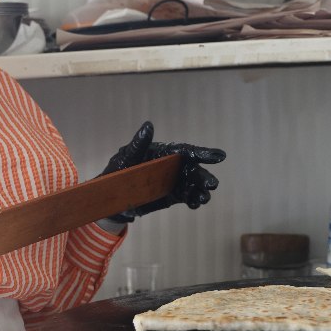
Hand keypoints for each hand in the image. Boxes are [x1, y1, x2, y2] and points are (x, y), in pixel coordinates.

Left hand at [100, 121, 225, 223]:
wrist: (111, 197)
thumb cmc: (117, 170)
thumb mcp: (126, 157)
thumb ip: (138, 145)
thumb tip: (148, 126)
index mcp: (164, 152)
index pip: (185, 150)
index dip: (203, 152)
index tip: (219, 156)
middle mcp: (173, 165)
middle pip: (193, 169)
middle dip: (203, 176)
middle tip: (212, 185)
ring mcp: (174, 181)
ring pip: (193, 184)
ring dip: (200, 190)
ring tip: (203, 198)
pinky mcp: (173, 195)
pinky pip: (187, 197)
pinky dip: (193, 200)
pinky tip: (196, 204)